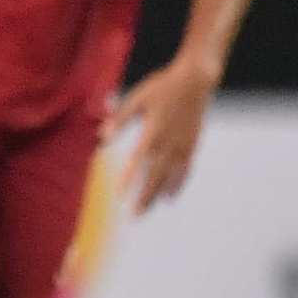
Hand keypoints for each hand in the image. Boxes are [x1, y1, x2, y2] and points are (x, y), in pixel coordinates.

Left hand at [108, 56, 218, 212]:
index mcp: (154, 130)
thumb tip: (101, 137)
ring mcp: (183, 146)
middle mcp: (170, 142)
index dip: (130, 178)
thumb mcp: (137, 98)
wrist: (195, 81)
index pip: (139, 160)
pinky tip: (169, 197)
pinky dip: (177, 185)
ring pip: (170, 177)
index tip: (120, 195)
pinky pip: (185, 171)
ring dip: (158, 195)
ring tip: (147, 211)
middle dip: (144, 196)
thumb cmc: (163, 87)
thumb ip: (120, 118)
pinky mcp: (192, 146)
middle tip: (134, 216)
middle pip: (156, 175)